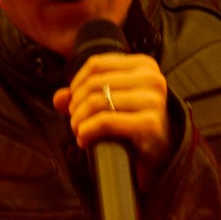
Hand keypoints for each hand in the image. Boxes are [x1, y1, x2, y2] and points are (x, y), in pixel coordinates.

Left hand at [52, 53, 172, 191]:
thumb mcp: (111, 103)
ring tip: (79, 132)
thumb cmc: (134, 125)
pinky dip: (87, 132)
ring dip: (79, 121)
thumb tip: (59, 97)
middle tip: (75, 122)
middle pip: (94, 83)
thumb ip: (83, 95)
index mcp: (144, 65)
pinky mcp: (149, 124)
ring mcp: (153, 101)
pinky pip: (105, 122)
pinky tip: (85, 141)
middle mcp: (152, 79)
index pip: (96, 64)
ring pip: (97, 102)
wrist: (160, 155)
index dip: (76, 84)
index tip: (73, 103)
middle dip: (75, 106)